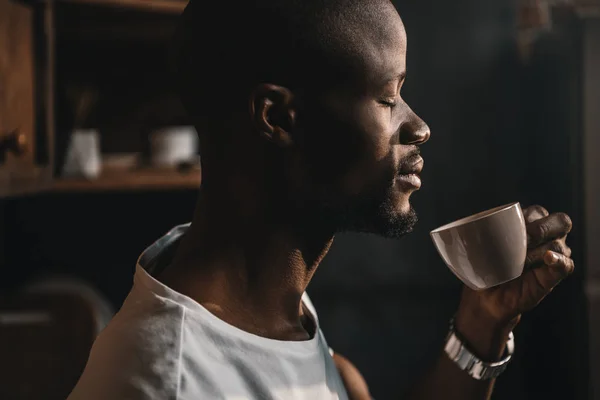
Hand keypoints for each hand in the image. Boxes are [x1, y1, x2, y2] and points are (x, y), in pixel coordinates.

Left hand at [454, 205, 573, 358]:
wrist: (485, 298)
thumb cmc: (484, 268)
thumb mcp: (480, 248)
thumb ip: (481, 233)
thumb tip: (465, 229)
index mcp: (527, 225)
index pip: (539, 212)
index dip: (529, 218)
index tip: (514, 230)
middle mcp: (545, 238)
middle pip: (560, 222)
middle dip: (542, 228)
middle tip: (525, 240)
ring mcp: (552, 256)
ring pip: (558, 244)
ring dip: (537, 252)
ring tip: (519, 265)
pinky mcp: (553, 276)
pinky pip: (566, 266)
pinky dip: (559, 262)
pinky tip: (548, 259)